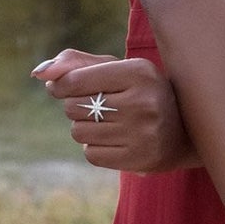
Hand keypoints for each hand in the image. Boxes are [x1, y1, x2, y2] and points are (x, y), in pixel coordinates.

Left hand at [31, 49, 196, 172]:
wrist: (186, 129)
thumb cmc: (140, 92)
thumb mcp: (117, 69)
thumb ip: (75, 64)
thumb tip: (38, 73)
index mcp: (139, 72)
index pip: (75, 80)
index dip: (59, 85)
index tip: (61, 87)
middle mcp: (143, 102)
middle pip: (73, 107)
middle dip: (76, 106)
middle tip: (96, 105)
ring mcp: (143, 134)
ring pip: (79, 132)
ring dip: (85, 127)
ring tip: (108, 122)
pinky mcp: (140, 159)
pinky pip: (91, 154)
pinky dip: (94, 147)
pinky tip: (114, 139)